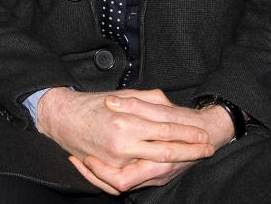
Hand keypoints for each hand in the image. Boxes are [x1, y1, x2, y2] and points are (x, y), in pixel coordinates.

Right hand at [36, 88, 216, 193]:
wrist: (63, 118)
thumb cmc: (92, 103)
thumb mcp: (122, 94)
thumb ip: (147, 100)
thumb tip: (170, 106)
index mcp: (127, 120)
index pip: (166, 129)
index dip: (188, 133)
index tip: (203, 133)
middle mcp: (123, 143)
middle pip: (167, 151)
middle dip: (190, 150)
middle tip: (207, 148)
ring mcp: (117, 159)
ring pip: (156, 166)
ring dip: (178, 162)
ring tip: (193, 158)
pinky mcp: (111, 169)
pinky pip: (138, 176)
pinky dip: (157, 172)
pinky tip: (169, 167)